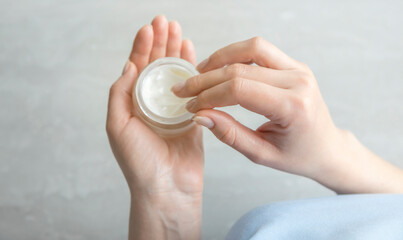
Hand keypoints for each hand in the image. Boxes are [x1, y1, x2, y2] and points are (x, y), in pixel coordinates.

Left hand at [106, 16, 202, 239]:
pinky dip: (193, 71)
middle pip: (156, 66)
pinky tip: (192, 55)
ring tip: (179, 32)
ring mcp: (173, 108)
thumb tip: (129, 65)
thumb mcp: (118, 126)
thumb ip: (120, 94)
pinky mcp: (192, 115)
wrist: (166, 188)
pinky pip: (193, 89)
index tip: (149, 28)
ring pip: (175, 73)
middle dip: (160, 43)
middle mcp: (152, 103)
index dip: (142, 47)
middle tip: (166, 22)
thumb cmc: (139, 162)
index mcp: (133, 104)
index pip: (137, 68)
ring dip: (176, 52)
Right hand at [173, 37, 402, 193]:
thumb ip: (230, 134)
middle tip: (183, 89)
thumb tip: (200, 116)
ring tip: (199, 74)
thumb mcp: (262, 154)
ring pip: (251, 48)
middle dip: (206, 78)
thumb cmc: (298, 155)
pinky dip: (235, 55)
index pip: (240, 89)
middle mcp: (298, 81)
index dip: (208, 95)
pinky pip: (260, 49)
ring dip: (220, 58)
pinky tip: (219, 68)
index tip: (190, 106)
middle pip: (240, 68)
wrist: (326, 147)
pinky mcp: (294, 64)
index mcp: (293, 106)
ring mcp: (298, 68)